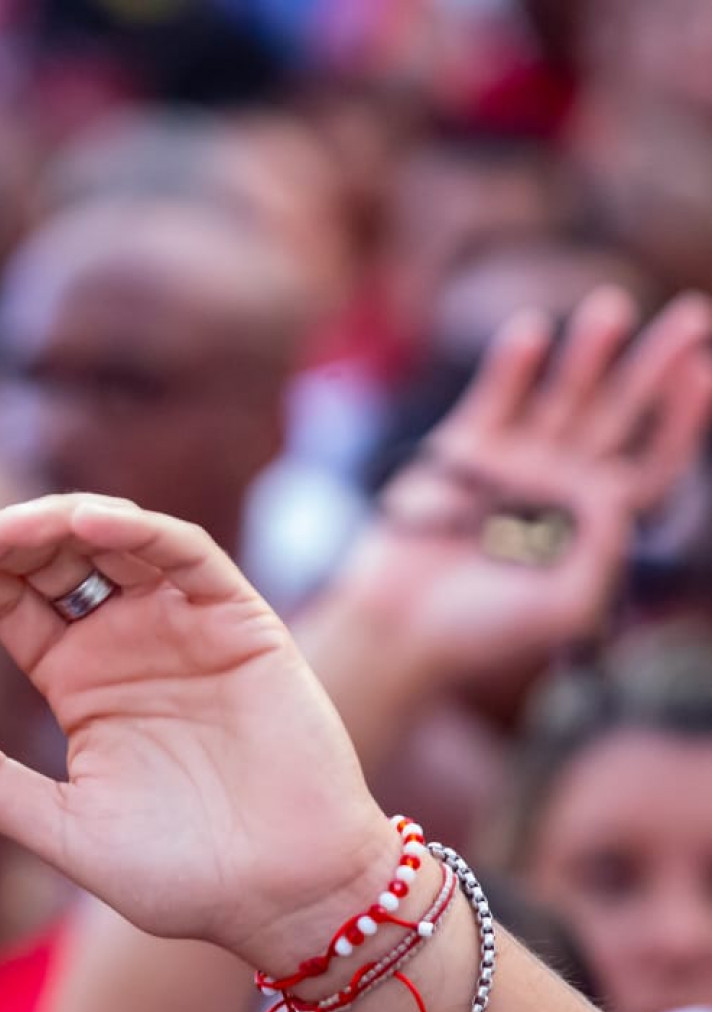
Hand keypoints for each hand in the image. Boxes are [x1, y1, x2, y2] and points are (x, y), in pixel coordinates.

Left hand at [0, 497, 388, 974]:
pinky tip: (87, 522)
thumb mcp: (64, 829)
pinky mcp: (237, 617)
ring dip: (49, 523)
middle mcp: (121, 635)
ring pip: (106, 539)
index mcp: (73, 675)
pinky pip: (183, 554)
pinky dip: (137, 530)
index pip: (2, 603)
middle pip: (44, 558)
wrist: (286, 898)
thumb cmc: (180, 875)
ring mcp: (179, 619)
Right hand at [330, 287, 711, 680]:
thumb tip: (619, 489)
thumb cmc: (484, 631)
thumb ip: (604, 554)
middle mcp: (562, 484)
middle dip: (653, 369)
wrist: (400, 626)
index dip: (680, 420)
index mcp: (595, 523)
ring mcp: (513, 462)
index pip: (653, 462)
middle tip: (691, 319)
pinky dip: (511, 365)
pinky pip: (494, 397)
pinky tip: (533, 330)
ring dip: (590, 353)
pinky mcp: (460, 450)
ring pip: (563, 397)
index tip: (702, 374)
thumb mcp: (564, 608)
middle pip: (620, 416)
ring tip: (613, 309)